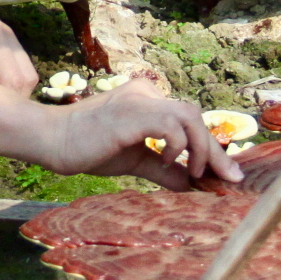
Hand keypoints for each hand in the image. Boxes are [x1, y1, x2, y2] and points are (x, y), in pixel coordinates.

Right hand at [34, 83, 241, 191]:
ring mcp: (139, 100)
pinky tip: (167, 161)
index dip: (210, 147)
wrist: (52, 140)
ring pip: (189, 117)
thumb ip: (164, 168)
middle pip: (196, 116)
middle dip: (215, 150)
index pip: (189, 120)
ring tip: (196, 173)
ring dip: (201, 148)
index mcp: (148, 100)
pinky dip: (178, 145)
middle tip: (228, 178)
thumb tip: (191, 185)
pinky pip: (170, 125)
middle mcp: (147, 94)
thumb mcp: (135, 161)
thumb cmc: (88, 148)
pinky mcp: (131, 113)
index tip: (225, 174)